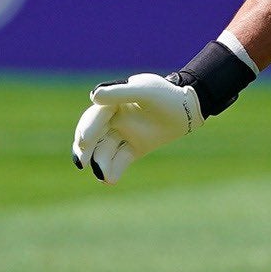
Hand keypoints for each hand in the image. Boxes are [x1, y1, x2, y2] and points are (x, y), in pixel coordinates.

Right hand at [72, 74, 203, 183]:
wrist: (188, 109)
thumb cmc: (166, 95)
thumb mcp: (144, 91)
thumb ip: (119, 94)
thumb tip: (93, 97)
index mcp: (112, 103)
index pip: (95, 117)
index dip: (88, 129)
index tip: (83, 142)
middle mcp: (113, 120)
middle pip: (93, 136)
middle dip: (85, 150)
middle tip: (81, 163)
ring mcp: (123, 134)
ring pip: (105, 150)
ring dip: (100, 163)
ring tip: (102, 176)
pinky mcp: (134, 148)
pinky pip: (120, 160)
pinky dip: (114, 170)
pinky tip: (110, 180)